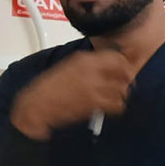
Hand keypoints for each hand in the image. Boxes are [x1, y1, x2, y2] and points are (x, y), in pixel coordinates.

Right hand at [11, 51, 133, 139]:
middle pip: (124, 73)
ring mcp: (94, 86)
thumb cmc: (51, 87)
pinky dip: (116, 107)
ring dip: (121, 95)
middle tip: (122, 85)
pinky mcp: (94, 103)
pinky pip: (117, 105)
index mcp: (85, 59)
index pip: (117, 57)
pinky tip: (109, 108)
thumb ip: (91, 64)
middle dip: (126, 81)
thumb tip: (110, 65)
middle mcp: (92, 70)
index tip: (125, 71)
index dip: (125, 65)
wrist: (38, 105)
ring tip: (113, 97)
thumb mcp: (71, 66)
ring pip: (122, 90)